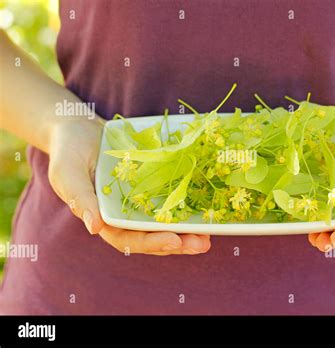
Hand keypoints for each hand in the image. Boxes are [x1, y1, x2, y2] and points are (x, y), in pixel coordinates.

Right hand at [47, 117, 210, 254]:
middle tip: (202, 245)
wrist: (79, 127)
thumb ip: (81, 199)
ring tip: (207, 237)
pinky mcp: (150, 186)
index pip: (127, 239)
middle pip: (151, 236)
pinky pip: (168, 201)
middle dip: (177, 243)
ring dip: (186, 233)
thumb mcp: (67, 173)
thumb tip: (95, 229)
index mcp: (102, 218)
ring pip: (163, 223)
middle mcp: (122, 215)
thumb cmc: (68, 150)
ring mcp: (137, 202)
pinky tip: (203, 212)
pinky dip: (184, 209)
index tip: (174, 241)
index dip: (151, 242)